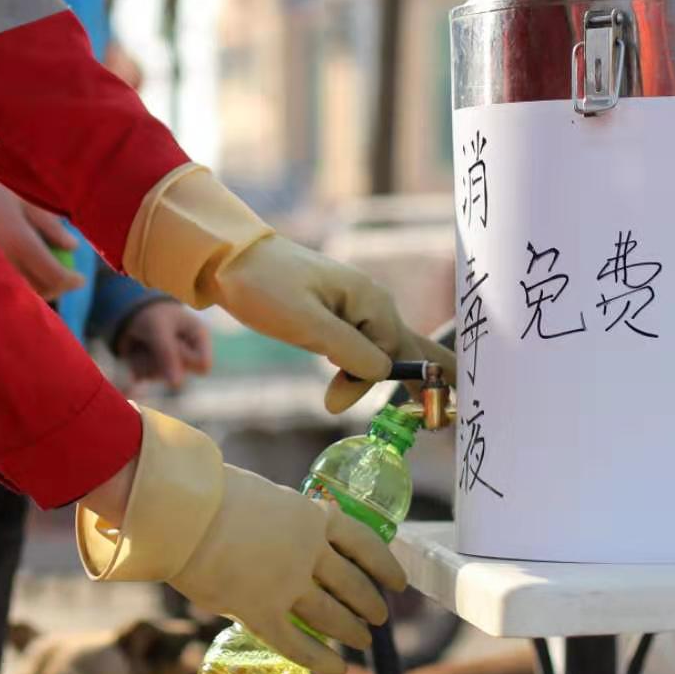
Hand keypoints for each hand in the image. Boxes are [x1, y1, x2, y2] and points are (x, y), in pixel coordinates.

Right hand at [0, 171, 84, 299]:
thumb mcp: (26, 199)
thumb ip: (51, 225)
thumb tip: (73, 247)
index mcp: (19, 241)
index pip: (54, 274)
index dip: (71, 281)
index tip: (81, 279)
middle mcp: (4, 261)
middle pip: (38, 290)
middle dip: (56, 288)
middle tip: (67, 280)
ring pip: (19, 293)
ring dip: (37, 290)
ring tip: (46, 277)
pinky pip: (1, 287)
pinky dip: (16, 286)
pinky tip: (22, 276)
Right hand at [77, 408, 406, 673]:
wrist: (184, 511)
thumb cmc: (216, 495)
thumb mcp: (268, 498)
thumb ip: (289, 522)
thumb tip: (296, 538)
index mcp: (313, 517)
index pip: (366, 544)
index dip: (386, 566)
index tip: (398, 582)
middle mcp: (309, 552)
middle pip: (353, 585)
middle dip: (370, 604)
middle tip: (378, 616)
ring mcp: (288, 584)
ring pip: (332, 616)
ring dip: (352, 631)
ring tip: (361, 639)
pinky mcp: (262, 612)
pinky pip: (298, 644)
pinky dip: (321, 659)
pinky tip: (337, 668)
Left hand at [124, 166, 453, 411]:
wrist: (228, 258)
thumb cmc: (265, 287)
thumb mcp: (306, 324)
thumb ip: (349, 351)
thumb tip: (383, 375)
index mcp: (371, 299)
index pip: (389, 355)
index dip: (365, 383)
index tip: (332, 403)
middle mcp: (372, 301)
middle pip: (406, 349)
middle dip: (421, 378)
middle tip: (446, 415)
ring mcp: (355, 306)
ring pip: (383, 350)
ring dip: (381, 376)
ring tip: (401, 401)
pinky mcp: (336, 313)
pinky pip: (362, 344)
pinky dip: (363, 366)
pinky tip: (357, 380)